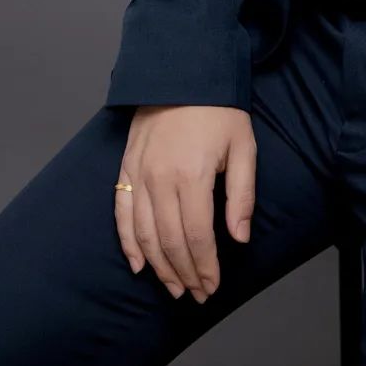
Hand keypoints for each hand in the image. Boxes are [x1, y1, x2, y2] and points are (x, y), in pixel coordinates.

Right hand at [114, 104, 255, 303]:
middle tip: (196, 293)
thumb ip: (241, 195)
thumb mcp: (243, 146)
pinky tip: (139, 265)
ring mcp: (139, 174)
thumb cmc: (219, 109)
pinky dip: (128, 243)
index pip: (196, 237)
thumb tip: (239, 238)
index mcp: (191, 175)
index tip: (212, 286)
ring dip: (159, 267)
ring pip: (145, 235)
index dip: (204, 266)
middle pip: (170, 242)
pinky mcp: (126, 168)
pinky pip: (122, 214)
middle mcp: (160, 179)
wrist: (183, 71)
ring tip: (173, 286)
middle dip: (184, 273)